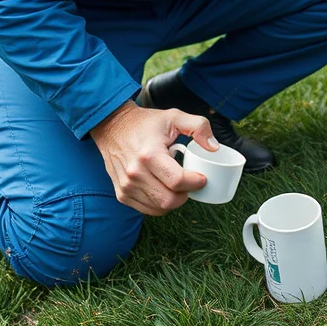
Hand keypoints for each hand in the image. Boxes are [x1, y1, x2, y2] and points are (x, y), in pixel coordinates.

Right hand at [90, 101, 218, 215]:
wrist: (112, 126)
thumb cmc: (145, 123)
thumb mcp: (174, 116)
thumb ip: (198, 127)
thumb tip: (214, 147)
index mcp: (150, 154)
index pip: (178, 181)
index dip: (195, 182)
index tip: (201, 177)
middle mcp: (135, 173)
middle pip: (169, 200)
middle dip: (186, 195)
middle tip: (190, 183)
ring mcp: (126, 186)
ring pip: (159, 208)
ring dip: (174, 200)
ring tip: (176, 184)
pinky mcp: (122, 193)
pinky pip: (147, 209)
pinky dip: (160, 203)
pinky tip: (163, 188)